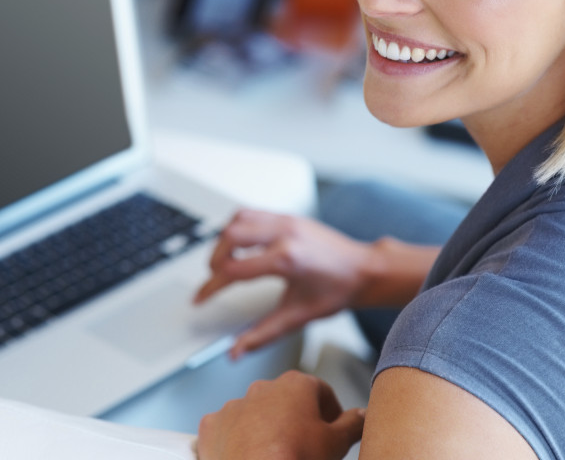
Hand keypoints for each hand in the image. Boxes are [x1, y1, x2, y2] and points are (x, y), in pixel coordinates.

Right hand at [194, 209, 370, 358]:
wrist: (364, 270)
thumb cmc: (337, 291)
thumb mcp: (298, 317)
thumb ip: (262, 334)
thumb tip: (236, 350)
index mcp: (286, 259)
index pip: (233, 271)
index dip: (210, 288)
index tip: (200, 298)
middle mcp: (284, 234)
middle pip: (229, 237)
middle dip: (213, 260)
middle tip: (212, 280)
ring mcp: (286, 221)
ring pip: (237, 219)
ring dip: (223, 240)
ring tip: (224, 262)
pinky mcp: (288, 216)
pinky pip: (252, 213)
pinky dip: (238, 227)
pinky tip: (239, 246)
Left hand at [196, 370, 364, 459]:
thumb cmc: (293, 459)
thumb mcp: (336, 443)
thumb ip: (353, 424)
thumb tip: (362, 415)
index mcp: (295, 385)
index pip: (321, 392)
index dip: (330, 413)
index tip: (333, 430)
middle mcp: (263, 388)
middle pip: (286, 401)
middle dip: (296, 420)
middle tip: (306, 447)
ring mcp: (234, 405)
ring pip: (256, 414)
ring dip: (266, 429)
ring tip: (276, 455)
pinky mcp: (212, 426)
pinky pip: (229, 429)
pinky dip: (238, 440)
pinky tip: (249, 457)